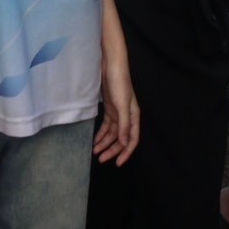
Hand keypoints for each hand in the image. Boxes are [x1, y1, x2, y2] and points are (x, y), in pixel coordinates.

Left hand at [93, 39, 139, 165]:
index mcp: (134, 116)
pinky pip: (106, 126)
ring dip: (105, 143)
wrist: (111, 64)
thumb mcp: (121, 105)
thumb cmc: (119, 83)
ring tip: (95, 152)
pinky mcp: (110, 108)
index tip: (117, 163)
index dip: (126, 152)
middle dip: (112, 150)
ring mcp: (118, 112)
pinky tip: (95, 140)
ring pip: (112, 134)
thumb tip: (124, 142)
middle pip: (121, 138)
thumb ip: (124, 124)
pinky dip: (101, 134)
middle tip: (101, 159)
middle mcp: (127, 116)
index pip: (132, 139)